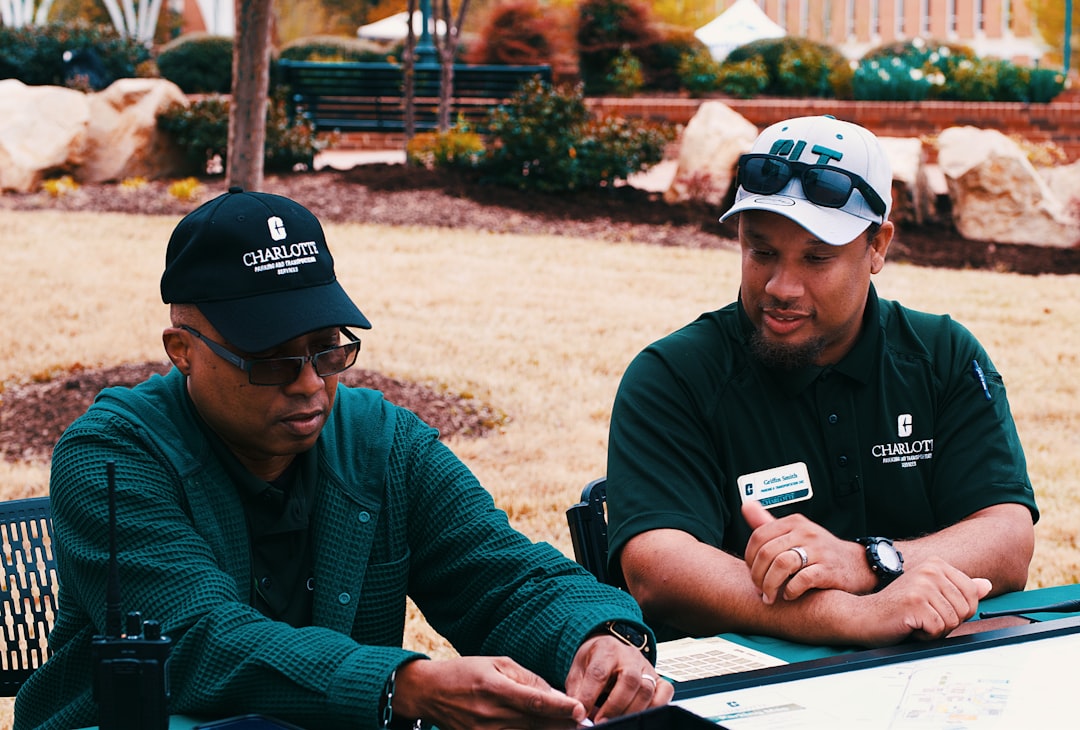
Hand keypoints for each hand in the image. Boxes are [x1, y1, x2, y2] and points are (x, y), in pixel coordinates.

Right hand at [392, 656, 587, 729]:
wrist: (430, 692)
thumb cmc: (466, 672)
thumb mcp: (497, 664)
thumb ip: (527, 679)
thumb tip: (555, 694)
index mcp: (496, 687)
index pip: (534, 701)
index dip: (559, 708)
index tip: (578, 711)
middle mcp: (490, 714)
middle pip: (534, 725)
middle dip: (560, 725)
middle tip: (581, 724)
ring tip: (563, 727)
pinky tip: (538, 729)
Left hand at [564, 635, 672, 724]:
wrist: (608, 649)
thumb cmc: (593, 661)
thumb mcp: (578, 670)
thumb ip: (577, 691)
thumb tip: (578, 713)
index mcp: (606, 650)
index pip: (599, 673)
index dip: (589, 696)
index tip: (581, 714)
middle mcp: (629, 656)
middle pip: (629, 680)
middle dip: (614, 706)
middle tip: (601, 722)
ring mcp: (646, 666)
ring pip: (647, 689)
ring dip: (631, 711)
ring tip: (616, 722)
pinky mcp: (658, 677)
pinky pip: (665, 692)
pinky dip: (655, 707)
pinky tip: (639, 715)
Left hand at [742, 501, 873, 603]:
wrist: (856, 564)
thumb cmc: (818, 551)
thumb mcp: (795, 532)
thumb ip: (769, 523)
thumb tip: (746, 505)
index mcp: (793, 522)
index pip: (759, 536)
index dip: (749, 558)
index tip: (752, 573)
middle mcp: (805, 532)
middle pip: (767, 552)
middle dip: (757, 576)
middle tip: (759, 590)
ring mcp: (818, 550)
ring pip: (782, 564)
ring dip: (770, 585)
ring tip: (770, 597)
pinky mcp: (829, 569)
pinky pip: (802, 579)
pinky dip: (791, 591)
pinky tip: (789, 596)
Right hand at [857, 558, 992, 645]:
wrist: (864, 616)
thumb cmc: (897, 609)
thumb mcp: (931, 595)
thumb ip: (958, 589)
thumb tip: (985, 585)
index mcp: (936, 564)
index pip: (972, 595)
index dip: (956, 611)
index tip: (932, 608)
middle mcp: (931, 570)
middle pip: (965, 610)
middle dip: (946, 622)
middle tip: (921, 617)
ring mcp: (922, 585)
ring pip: (952, 621)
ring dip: (934, 630)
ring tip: (914, 621)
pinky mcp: (915, 602)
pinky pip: (938, 629)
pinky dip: (924, 636)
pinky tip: (909, 626)